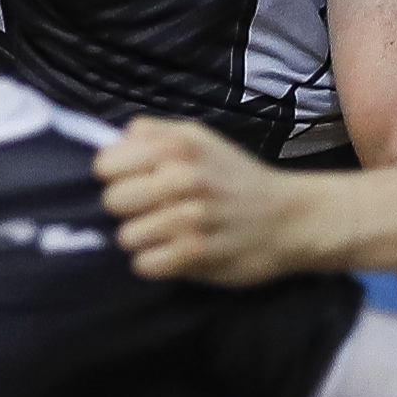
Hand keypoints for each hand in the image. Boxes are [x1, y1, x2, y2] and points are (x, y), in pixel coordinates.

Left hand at [96, 117, 328, 283]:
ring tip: (165, 235)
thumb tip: (113, 141)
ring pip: (127, 236)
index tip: (134, 183)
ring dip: (142, 240)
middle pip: (113, 201)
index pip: (106, 165)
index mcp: (177, 147)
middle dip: (128, 210)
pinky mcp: (198, 254)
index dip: (116, 177)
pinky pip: (146, 264)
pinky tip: (172, 255)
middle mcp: (182, 178)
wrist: (290, 217)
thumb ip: (153, 132)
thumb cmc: (236, 177)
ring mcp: (191, 218)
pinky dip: (155, 263)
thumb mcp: (199, 138)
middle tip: (152, 212)